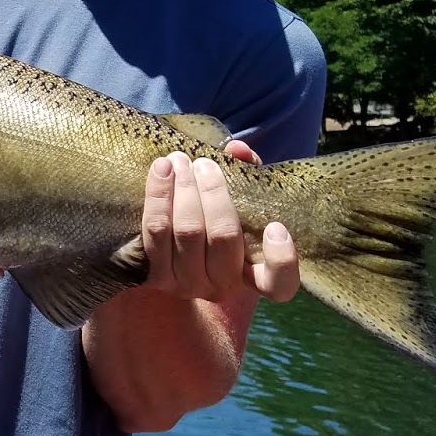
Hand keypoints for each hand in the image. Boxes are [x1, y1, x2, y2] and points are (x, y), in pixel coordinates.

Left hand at [140, 142, 298, 302]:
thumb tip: (237, 150)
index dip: (281, 259)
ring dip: (182, 189)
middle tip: (204, 163)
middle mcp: (222, 286)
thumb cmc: (217, 224)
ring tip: (179, 160)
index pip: (279, 284)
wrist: (173, 256)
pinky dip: (158, 196)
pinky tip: (160, 170)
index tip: (276, 226)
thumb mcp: (239, 206)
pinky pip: (154, 231)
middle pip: (222, 236)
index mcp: (255, 277)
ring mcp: (187, 284)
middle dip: (213, 192)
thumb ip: (247, 177)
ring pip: (185, 231)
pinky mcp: (155, 275)